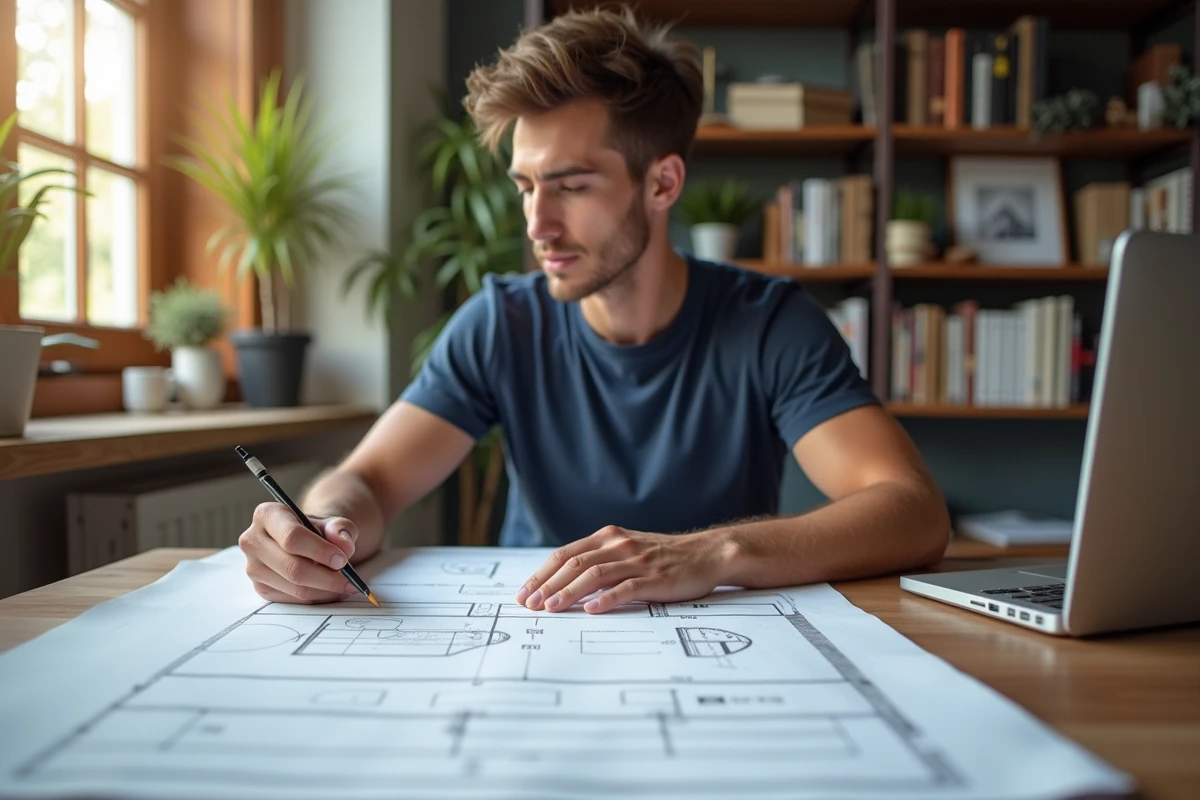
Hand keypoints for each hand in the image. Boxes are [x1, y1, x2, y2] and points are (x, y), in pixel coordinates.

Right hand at [239, 503, 358, 603]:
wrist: (303, 541)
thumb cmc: (316, 530)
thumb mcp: (332, 523)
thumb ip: (341, 529)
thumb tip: (344, 545)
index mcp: (267, 515)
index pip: (292, 537)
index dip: (319, 551)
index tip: (342, 559)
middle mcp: (253, 541)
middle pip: (293, 568)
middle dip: (327, 577)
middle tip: (350, 580)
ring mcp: (253, 567)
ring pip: (294, 588)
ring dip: (325, 591)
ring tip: (345, 585)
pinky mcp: (261, 588)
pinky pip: (292, 600)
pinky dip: (317, 598)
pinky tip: (330, 591)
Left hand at [515, 526, 730, 613]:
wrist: (707, 553)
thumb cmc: (664, 557)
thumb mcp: (627, 550)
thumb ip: (599, 560)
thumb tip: (562, 582)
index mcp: (608, 537)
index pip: (566, 555)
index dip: (542, 574)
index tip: (524, 593)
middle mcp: (619, 545)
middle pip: (575, 564)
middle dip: (548, 585)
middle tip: (530, 604)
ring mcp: (637, 560)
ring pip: (595, 575)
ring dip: (570, 592)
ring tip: (552, 609)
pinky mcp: (655, 577)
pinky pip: (627, 588)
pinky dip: (607, 599)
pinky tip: (592, 610)